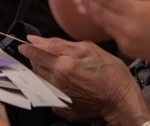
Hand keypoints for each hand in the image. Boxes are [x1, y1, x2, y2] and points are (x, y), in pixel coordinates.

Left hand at [20, 36, 148, 122]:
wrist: (123, 104)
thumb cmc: (113, 76)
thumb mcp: (89, 50)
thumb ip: (60, 44)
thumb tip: (37, 40)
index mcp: (61, 66)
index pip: (33, 53)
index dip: (28, 47)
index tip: (25, 45)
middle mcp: (56, 83)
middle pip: (34, 67)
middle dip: (37, 58)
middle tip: (48, 54)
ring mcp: (58, 97)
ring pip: (39, 80)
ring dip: (42, 72)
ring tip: (59, 68)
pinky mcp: (62, 108)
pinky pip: (48, 93)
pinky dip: (51, 86)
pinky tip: (65, 83)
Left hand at [78, 0, 149, 65]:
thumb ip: (131, 4)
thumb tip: (114, 1)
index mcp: (136, 11)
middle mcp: (128, 25)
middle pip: (102, 12)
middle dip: (88, 3)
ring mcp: (125, 39)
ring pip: (104, 23)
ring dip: (93, 14)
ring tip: (81, 6)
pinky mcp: (125, 49)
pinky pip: (113, 34)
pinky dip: (107, 26)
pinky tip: (101, 20)